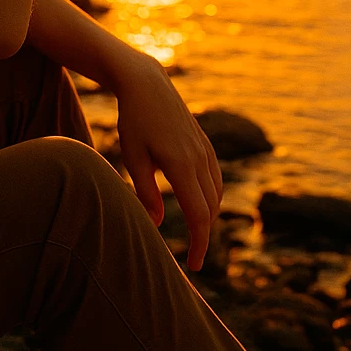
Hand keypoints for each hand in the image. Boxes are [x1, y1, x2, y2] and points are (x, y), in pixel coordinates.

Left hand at [108, 51, 223, 269]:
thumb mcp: (133, 157)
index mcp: (181, 165)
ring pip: (217, 194)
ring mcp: (205, 150)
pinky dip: (212, 197)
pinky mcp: (205, 143)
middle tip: (192, 257)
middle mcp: (199, 159)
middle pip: (211, 208)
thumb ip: (146, 192)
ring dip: (209, 216)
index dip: (199, 244)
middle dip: (204, 236)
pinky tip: (201, 204)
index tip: (194, 266)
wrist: (146, 83)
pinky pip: (216, 178)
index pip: (199, 215)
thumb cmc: (133, 121)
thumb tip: (157, 223)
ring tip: (195, 234)